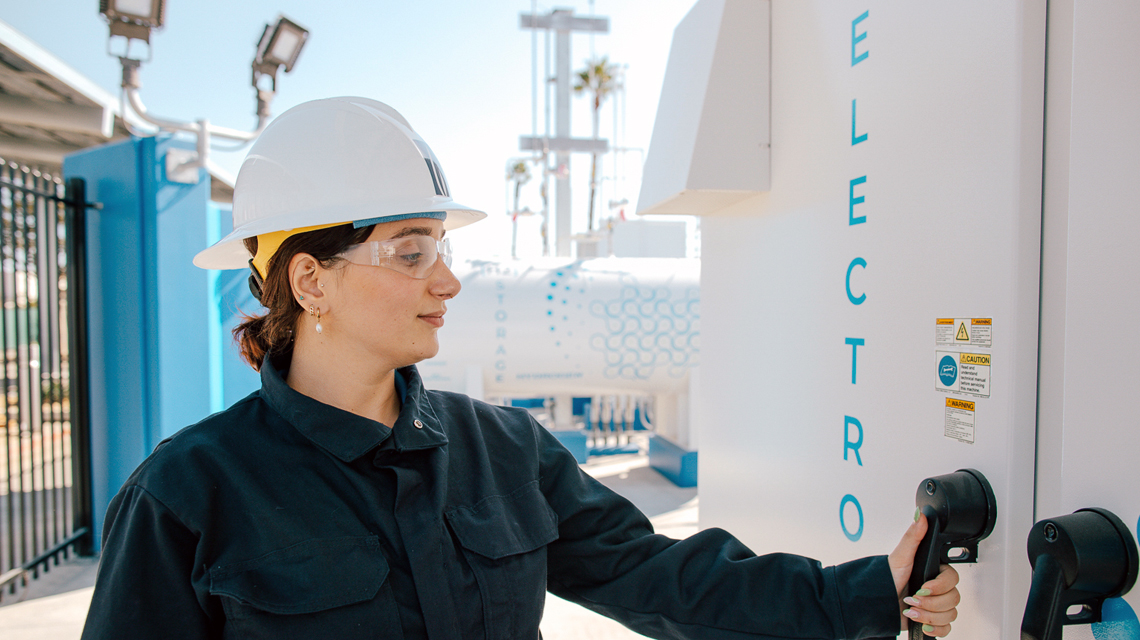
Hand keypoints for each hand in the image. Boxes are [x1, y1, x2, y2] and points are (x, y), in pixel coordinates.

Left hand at [887, 513, 960, 636]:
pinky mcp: (932, 619)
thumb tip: (920, 516)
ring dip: (928, 615)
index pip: (953, 579)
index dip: (939, 586)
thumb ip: (912, 537)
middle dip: (930, 603)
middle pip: (954, 599)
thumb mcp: (899, 556)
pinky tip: (920, 622)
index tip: (922, 588)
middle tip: (912, 599)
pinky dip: (933, 627)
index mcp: (933, 571)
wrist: (876, 603)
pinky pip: (946, 628)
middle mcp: (937, 588)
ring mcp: (935, 604)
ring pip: (950, 614)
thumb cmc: (886, 579)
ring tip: (911, 610)